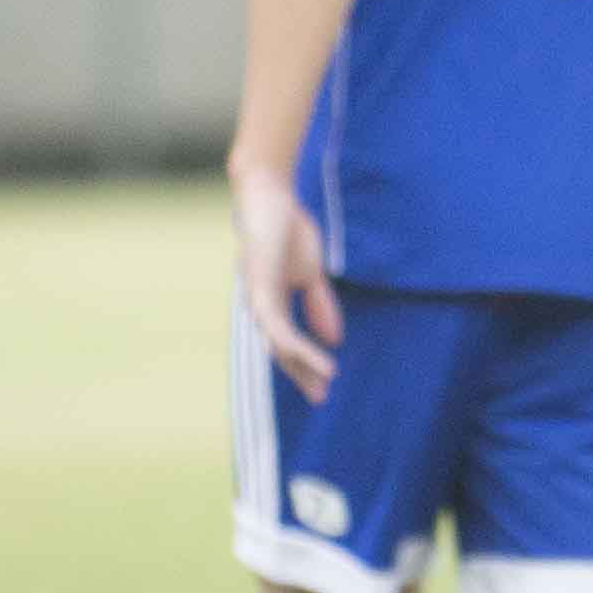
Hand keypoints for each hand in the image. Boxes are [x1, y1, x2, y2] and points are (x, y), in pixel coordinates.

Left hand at [230, 162, 342, 399]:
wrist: (270, 194)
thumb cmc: (286, 228)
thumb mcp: (311, 273)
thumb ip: (319, 304)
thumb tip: (334, 339)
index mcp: (272, 304)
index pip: (287, 344)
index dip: (305, 365)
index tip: (325, 386)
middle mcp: (261, 307)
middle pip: (279, 351)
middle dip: (301, 375)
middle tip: (321, 398)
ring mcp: (258, 299)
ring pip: (278, 344)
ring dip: (302, 364)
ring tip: (326, 380)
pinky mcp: (260, 289)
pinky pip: (278, 327)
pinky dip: (298, 345)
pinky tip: (318, 355)